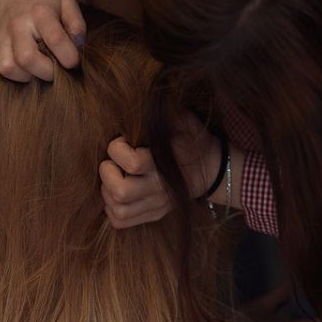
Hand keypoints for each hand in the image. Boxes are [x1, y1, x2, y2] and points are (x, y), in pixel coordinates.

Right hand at [0, 0, 85, 83]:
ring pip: (7, 68)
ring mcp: (0, 39)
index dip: (68, 56)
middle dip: (45, 72)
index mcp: (39, 13)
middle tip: (54, 70)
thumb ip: (76, 24)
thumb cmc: (42, 2)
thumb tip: (79, 46)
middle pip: (26, 58)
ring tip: (34, 72)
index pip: (55, 39)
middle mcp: (17, 26)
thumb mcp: (65, 2)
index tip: (73, 62)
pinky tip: (15, 77)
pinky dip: (0, 82)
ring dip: (24, 77)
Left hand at [100, 112, 221, 227]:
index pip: (131, 163)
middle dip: (106, 174)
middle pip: (120, 192)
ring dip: (106, 193)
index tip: (121, 141)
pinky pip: (122, 222)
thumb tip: (149, 99)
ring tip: (112, 178)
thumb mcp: (187, 122)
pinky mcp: (154, 214)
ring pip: (118, 210)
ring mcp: (156, 204)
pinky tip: (116, 195)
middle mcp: (159, 188)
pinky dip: (112, 210)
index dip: (117, 149)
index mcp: (165, 164)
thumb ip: (168, 114)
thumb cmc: (195, 141)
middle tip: (111, 163)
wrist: (214, 170)